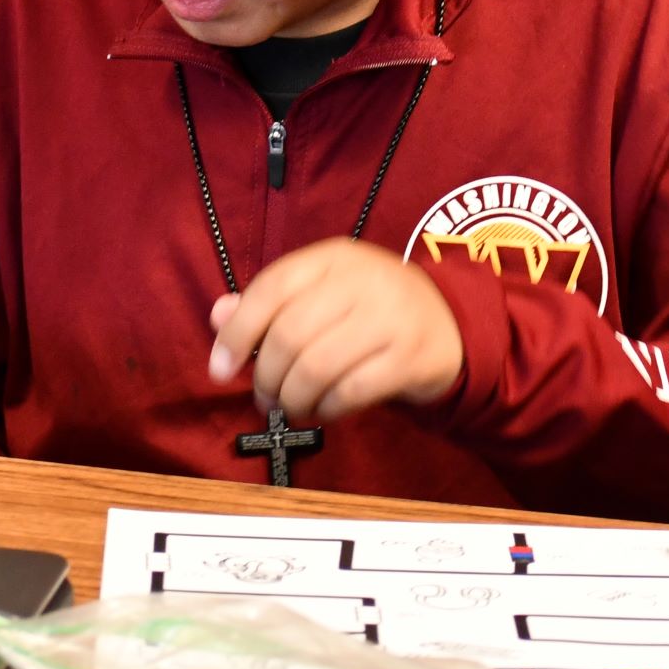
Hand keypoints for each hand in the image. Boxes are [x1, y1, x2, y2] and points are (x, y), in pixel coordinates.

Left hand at [207, 239, 463, 423]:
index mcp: (333, 257)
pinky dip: (327, 409)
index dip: (237, 332)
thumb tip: (218, 315)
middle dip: (267, 376)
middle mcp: (362, 280)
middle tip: (264, 397)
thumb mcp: (322, 293)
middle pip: (291, 334)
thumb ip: (269, 303)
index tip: (220, 369)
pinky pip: (352, 392)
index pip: (271, 288)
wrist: (450, 323)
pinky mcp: (411, 357)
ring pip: (318, 367)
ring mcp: (391, 318)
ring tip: (291, 406)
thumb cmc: (370, 310)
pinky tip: (323, 410)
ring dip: (294, 397)